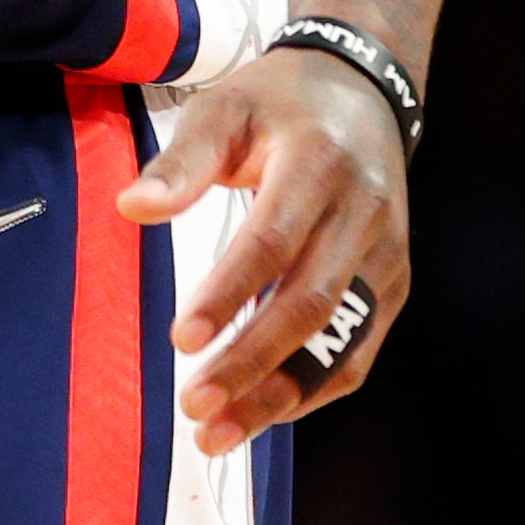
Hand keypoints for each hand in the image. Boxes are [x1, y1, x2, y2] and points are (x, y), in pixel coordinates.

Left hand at [118, 44, 411, 455]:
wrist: (364, 91)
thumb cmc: (280, 103)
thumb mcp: (226, 107)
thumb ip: (182, 160)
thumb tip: (131, 208)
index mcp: (318, 163)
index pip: (274, 241)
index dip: (230, 294)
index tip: (182, 339)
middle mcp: (363, 213)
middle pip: (311, 304)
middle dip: (252, 362)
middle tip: (194, 405)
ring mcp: (386, 254)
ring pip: (342, 341)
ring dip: (282, 395)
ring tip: (220, 433)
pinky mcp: (392, 282)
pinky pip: (360, 351)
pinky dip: (313, 389)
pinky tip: (263, 413)